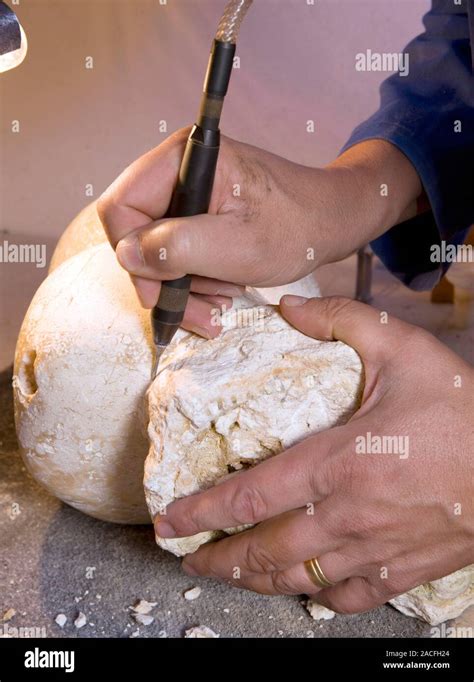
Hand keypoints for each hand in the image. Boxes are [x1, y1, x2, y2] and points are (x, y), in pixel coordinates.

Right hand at [97, 127, 420, 336]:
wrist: (332, 223)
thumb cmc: (298, 228)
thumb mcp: (238, 247)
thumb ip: (177, 248)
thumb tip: (126, 256)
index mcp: (185, 158)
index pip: (121, 207)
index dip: (133, 257)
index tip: (158, 295)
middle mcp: (179, 169)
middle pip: (136, 232)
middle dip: (165, 279)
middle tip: (200, 310)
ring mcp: (188, 191)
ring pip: (156, 249)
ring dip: (184, 285)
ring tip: (221, 300)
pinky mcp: (198, 211)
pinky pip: (176, 252)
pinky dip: (195, 279)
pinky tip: (221, 290)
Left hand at [155, 296, 473, 613]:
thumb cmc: (462, 410)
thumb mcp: (404, 348)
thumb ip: (342, 321)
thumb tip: (289, 306)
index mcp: (339, 462)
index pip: (251, 495)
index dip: (202, 512)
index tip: (170, 522)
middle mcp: (347, 514)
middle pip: (263, 550)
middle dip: (217, 556)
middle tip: (187, 555)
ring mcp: (374, 549)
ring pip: (297, 578)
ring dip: (253, 580)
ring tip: (227, 575)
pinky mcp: (403, 570)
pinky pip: (347, 596)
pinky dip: (316, 595)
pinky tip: (302, 588)